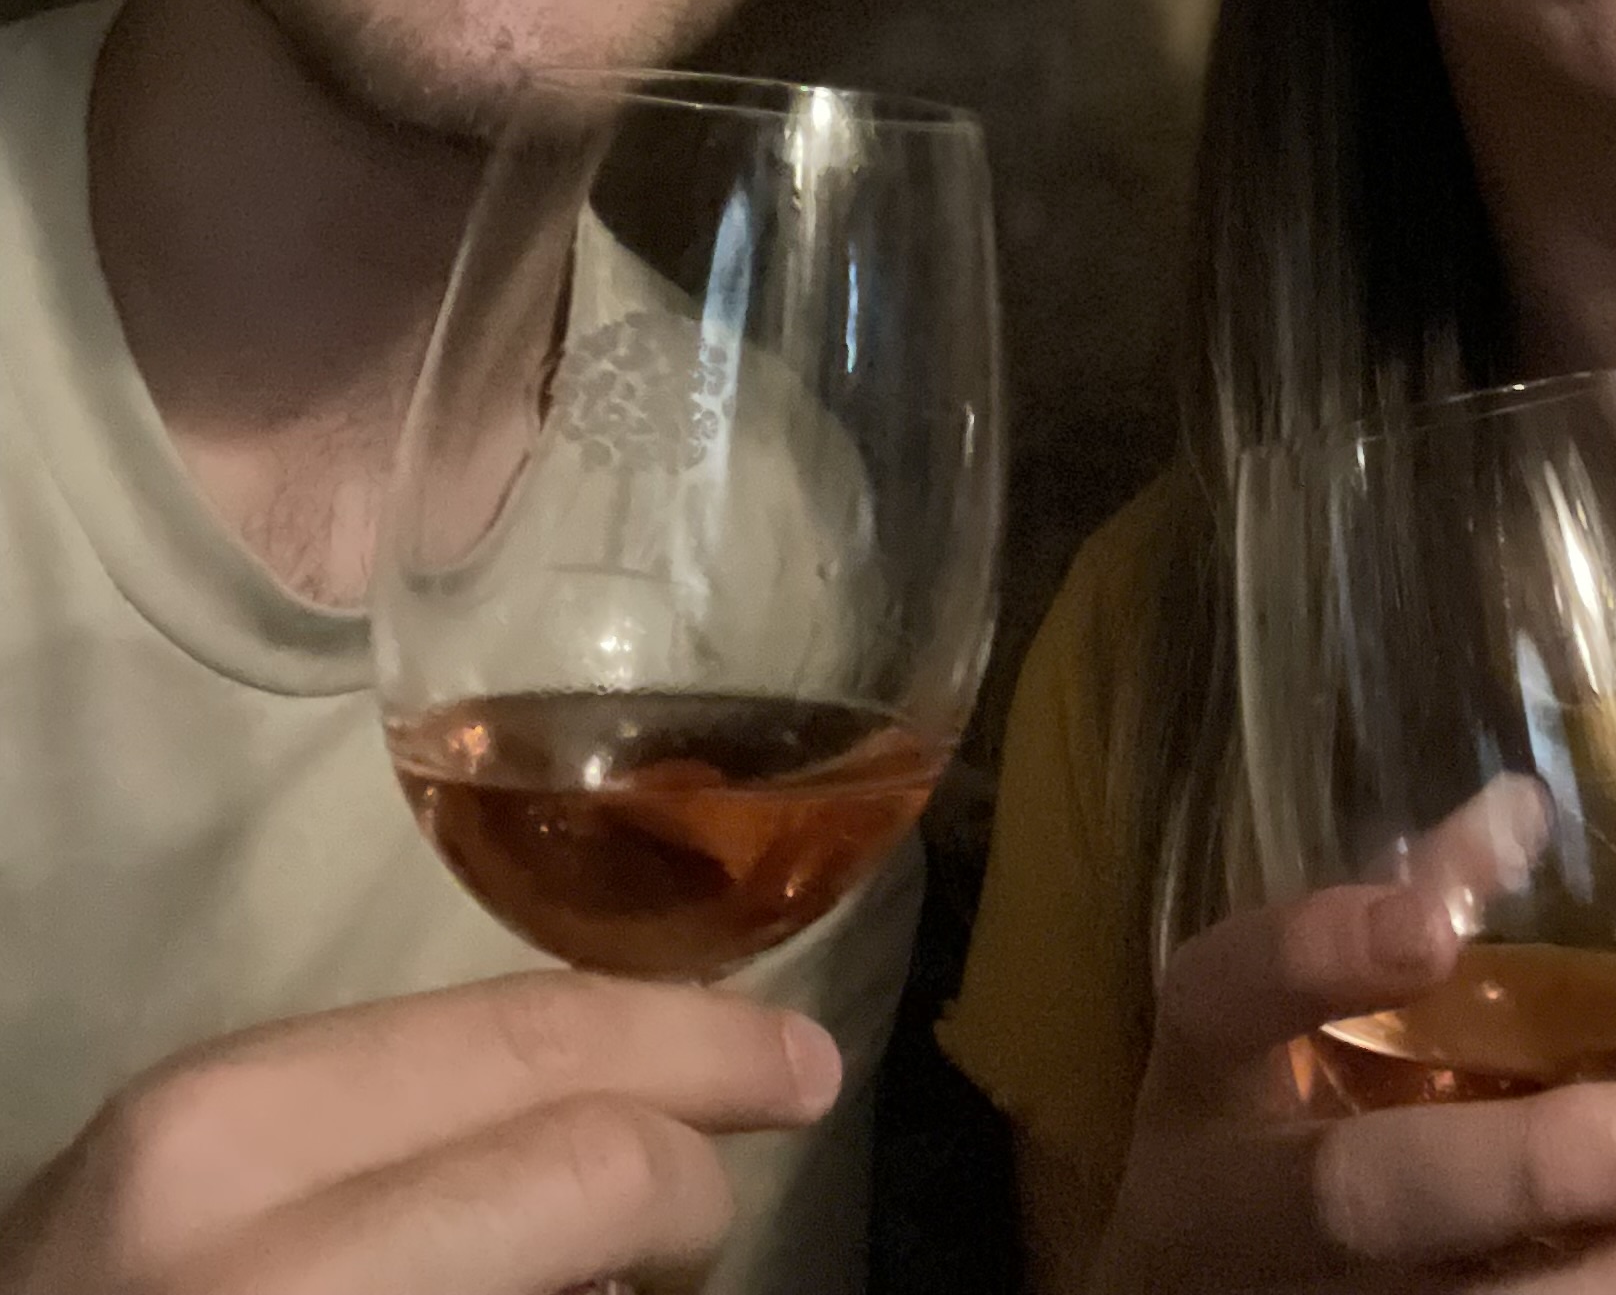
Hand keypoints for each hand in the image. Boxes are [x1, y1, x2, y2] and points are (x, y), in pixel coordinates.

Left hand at [0, 972, 840, 1294]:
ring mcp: (164, 1112)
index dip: (689, 1183)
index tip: (746, 1209)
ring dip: (588, 1041)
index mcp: (286, 1275)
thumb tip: (646, 1241)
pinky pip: (366, 1051)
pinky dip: (478, 1072)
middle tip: (802, 1072)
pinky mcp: (146, 1105)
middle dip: (685, 1047)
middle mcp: (217, 1151)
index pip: (570, 1163)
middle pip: (523, 1034)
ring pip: (448, 1014)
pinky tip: (550, 1098)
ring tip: (693, 1073)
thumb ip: (525, 1276)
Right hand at [1085, 884, 1615, 1294]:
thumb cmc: (1270, 1130)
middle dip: (1525, 1169)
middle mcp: (1232, 1214)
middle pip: (1354, 1198)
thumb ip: (1402, 920)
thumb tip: (1528, 809)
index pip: (1228, 995)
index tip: (1433, 928)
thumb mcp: (1303, 1031)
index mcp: (1207, 1078)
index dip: (1317, 958)